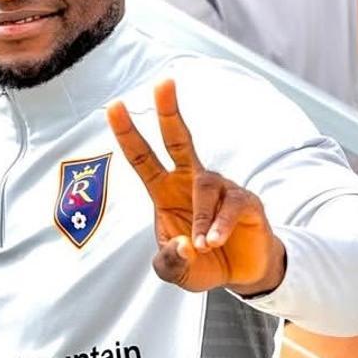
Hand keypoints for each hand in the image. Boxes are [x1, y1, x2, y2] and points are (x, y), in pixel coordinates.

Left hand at [106, 79, 285, 294]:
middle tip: (163, 83)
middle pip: (178, 138)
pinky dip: (219, 225)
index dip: (127, 133)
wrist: (241, 274)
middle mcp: (190, 181)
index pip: (142, 157)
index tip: (112, 106)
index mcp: (165, 191)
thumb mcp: (175, 271)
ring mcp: (220, 188)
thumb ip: (169, 262)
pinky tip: (214, 241)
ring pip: (204, 185)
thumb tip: (185, 246)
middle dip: (170, 110)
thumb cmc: (202, 262)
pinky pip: (231, 204)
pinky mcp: (245, 200)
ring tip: (203, 244)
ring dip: (200, 217)